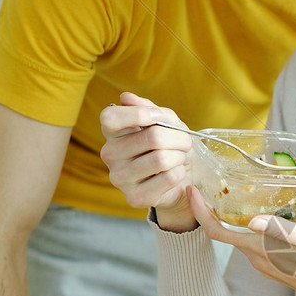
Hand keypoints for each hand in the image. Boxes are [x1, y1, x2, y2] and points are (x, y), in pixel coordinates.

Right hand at [99, 92, 196, 231]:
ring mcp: (119, 178)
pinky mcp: (134, 197)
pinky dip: (180, 172)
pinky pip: (167, 178)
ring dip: (180, 156)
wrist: (181, 179)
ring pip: (161, 159)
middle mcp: (110, 155)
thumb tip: (126, 98)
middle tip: (185, 142)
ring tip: (180, 157)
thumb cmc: (170, 146)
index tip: (158, 117)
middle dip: (178, 138)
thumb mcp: (165, 121)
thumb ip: (150, 109)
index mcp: (113, 133)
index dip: (139, 114)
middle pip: (151, 137)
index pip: (110, 118)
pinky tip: (176, 173)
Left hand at [186, 186, 295, 295]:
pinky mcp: (284, 262)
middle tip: (213, 178)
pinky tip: (269, 205)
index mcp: (263, 252)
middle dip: (215, 206)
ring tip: (238, 185)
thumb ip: (284, 232)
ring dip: (235, 212)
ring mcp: (272, 262)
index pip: (219, 232)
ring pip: (244, 234)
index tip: (192, 189)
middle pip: (227, 231)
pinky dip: (256, 220)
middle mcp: (261, 259)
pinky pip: (260, 239)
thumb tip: (252, 221)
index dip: (201, 211)